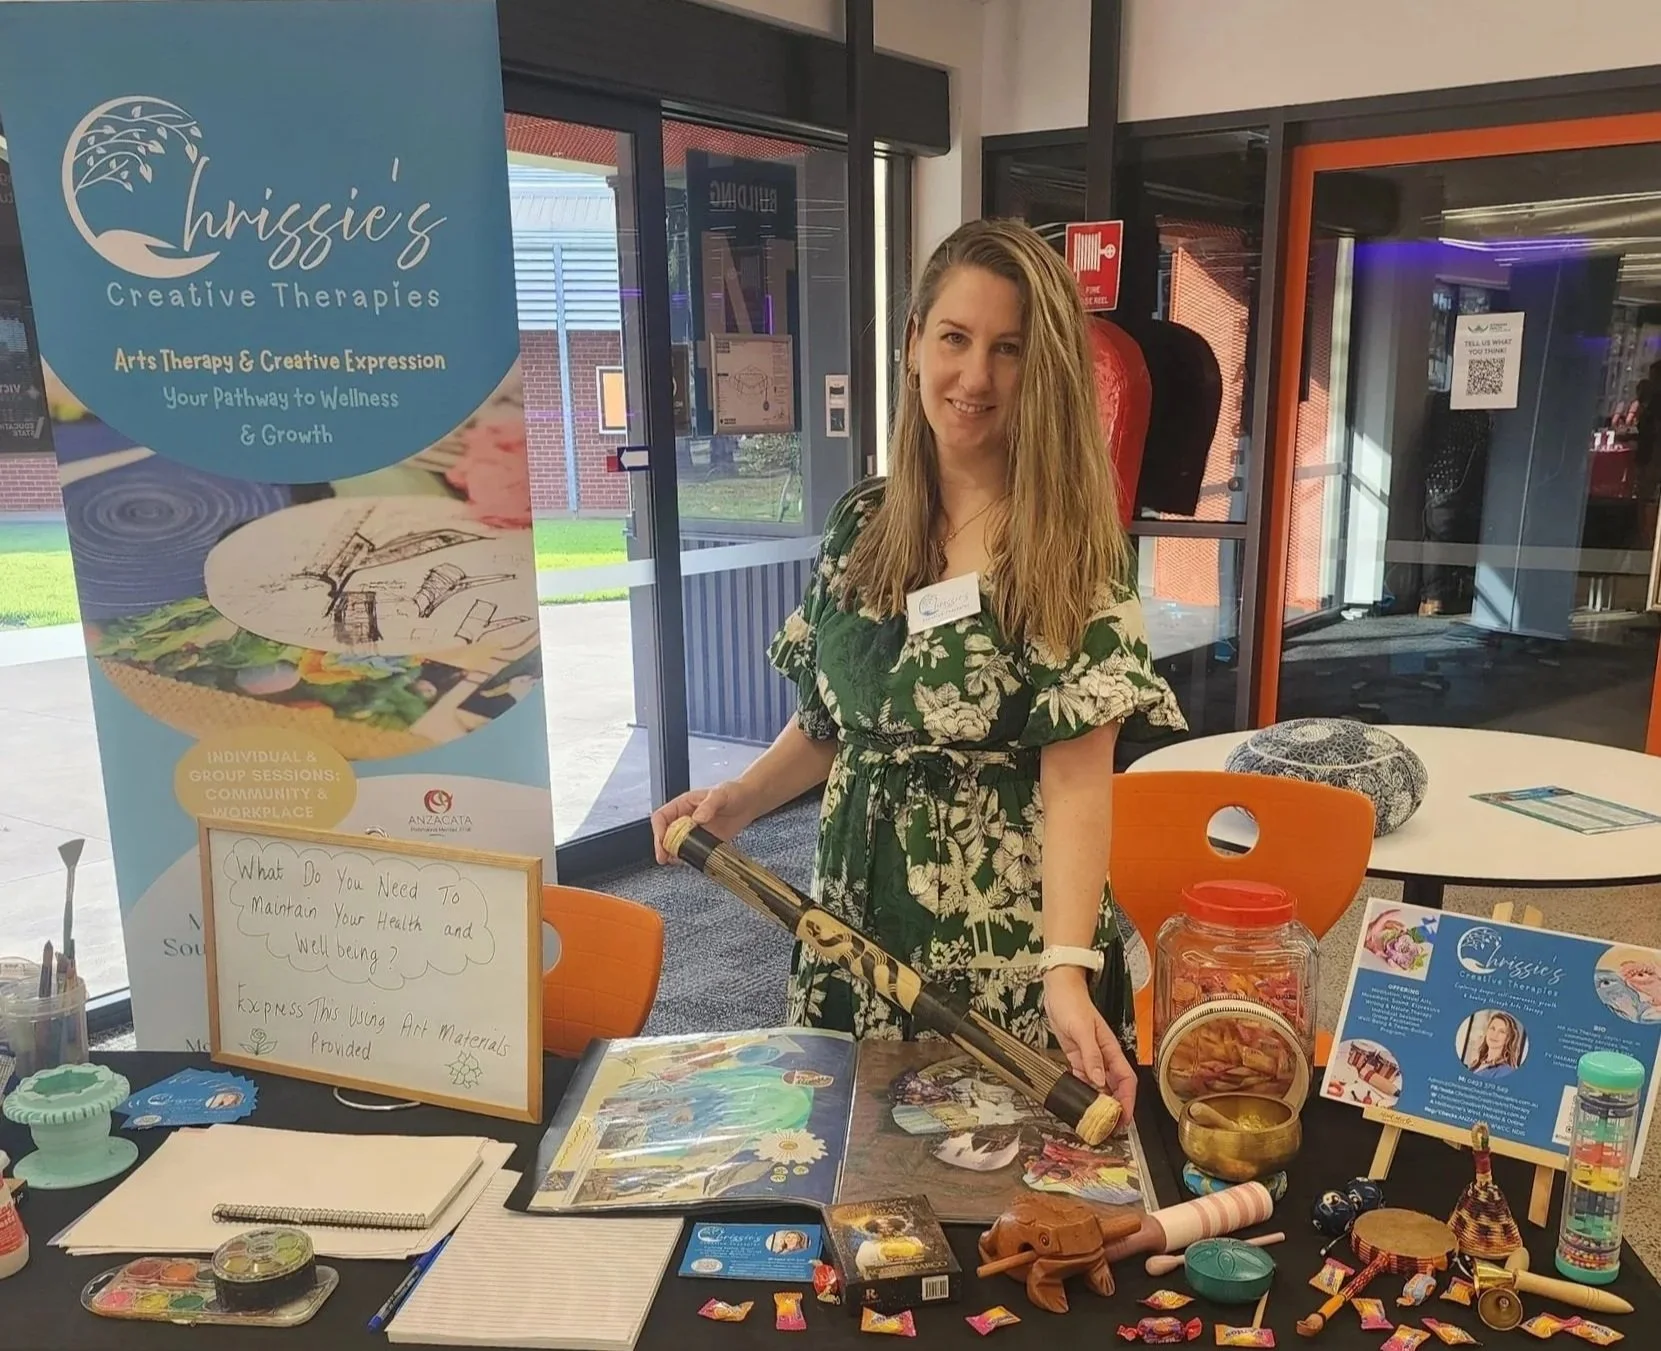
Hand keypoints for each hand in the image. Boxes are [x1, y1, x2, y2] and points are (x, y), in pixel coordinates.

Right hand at [650, 782, 755, 864]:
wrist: (748, 802)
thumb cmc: (733, 792)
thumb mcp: (720, 795)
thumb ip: (709, 805)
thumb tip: (697, 818)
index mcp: (683, 804)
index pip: (661, 817)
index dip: (658, 829)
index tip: (662, 840)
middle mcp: (685, 818)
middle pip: (665, 834)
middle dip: (662, 847)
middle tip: (665, 858)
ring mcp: (693, 832)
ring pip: (675, 845)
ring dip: (674, 854)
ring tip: (678, 861)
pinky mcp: (703, 842)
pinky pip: (691, 852)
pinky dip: (688, 858)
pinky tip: (691, 860)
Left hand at [1042, 967, 1136, 1122]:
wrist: (1059, 990)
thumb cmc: (1073, 1004)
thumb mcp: (1081, 1029)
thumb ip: (1091, 1055)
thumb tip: (1100, 1081)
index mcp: (1111, 1050)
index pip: (1126, 1080)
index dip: (1128, 1100)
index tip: (1125, 1118)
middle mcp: (1103, 1057)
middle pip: (1115, 1086)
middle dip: (1116, 1107)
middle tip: (1109, 1127)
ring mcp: (1090, 1058)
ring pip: (1100, 1085)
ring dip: (1099, 1102)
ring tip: (1095, 1120)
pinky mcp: (1076, 1057)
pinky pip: (1083, 1079)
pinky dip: (1083, 1091)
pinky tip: (1079, 1101)